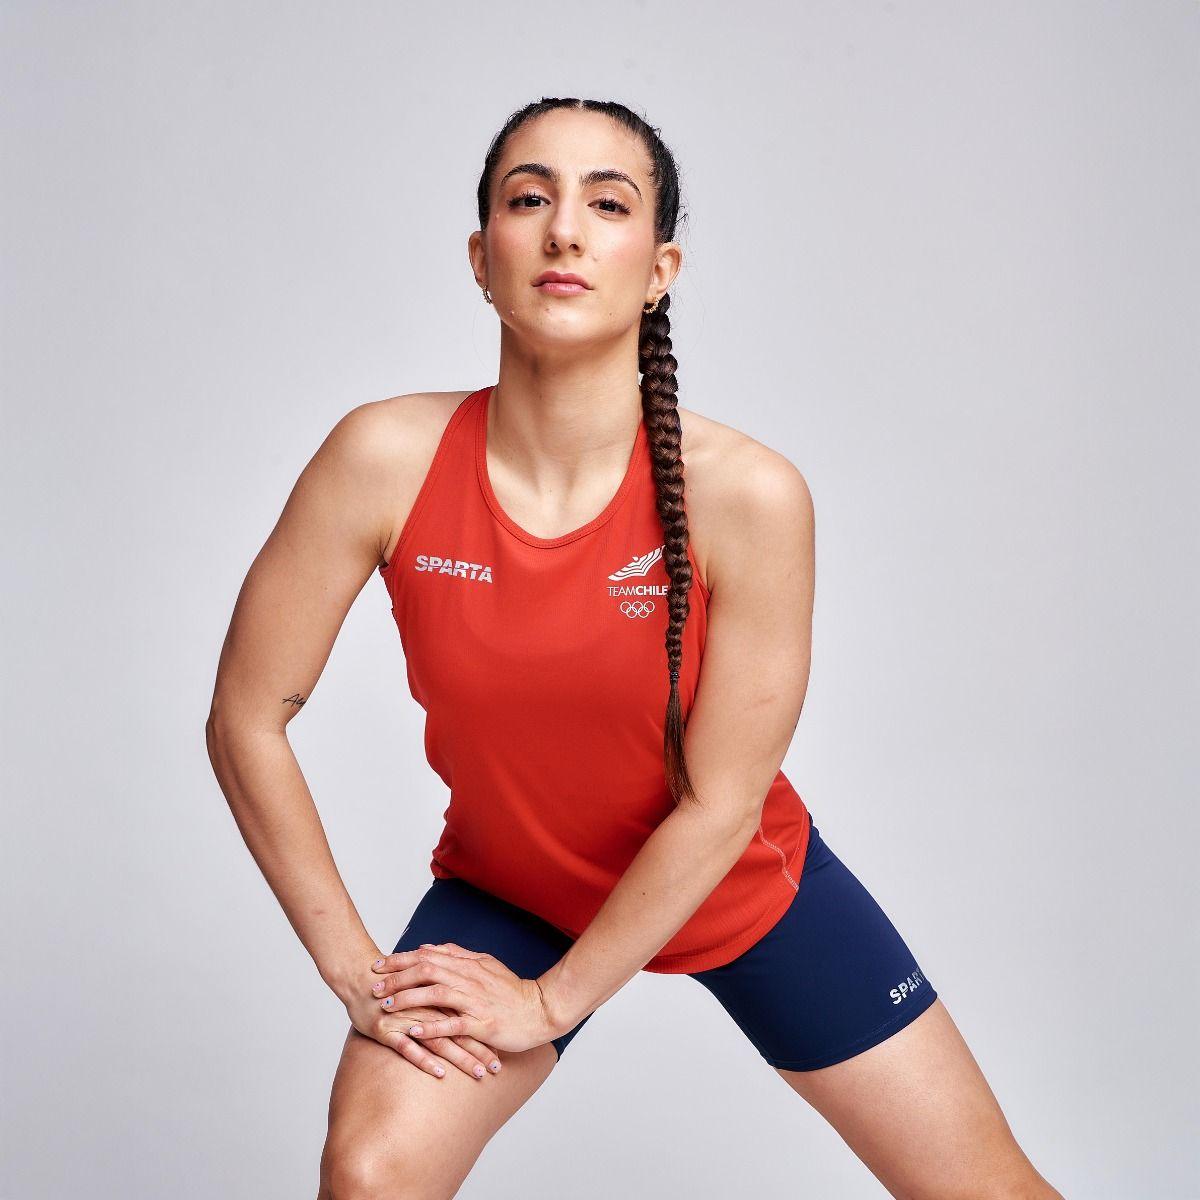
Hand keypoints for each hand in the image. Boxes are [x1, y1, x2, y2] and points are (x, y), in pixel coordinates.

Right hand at [340, 962, 503, 1081]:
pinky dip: (424, 1060)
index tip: (504, 1046)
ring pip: (440, 1041)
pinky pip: (408, 1048)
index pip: (468, 1015)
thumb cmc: (391, 981)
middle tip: (497, 1068)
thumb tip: (462, 997)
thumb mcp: (421, 981)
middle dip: (479, 1049)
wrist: (358, 975)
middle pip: (458, 1030)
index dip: (485, 1030)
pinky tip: (440, 1073)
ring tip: (479, 1073)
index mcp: (436, 994)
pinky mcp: (387, 1030)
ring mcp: (407, 1019)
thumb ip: (442, 987)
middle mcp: (426, 1007)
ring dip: (460, 1058)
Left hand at [371, 941, 558, 1053]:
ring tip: (386, 1006)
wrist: (540, 1010)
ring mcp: (475, 1001)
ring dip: (408, 999)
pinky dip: (432, 1026)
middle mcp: (469, 979)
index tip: (378, 965)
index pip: (427, 956)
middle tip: (373, 986)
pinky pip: (453, 1024)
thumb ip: (458, 955)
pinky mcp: (482, 1023)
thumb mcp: (485, 964)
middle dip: (397, 977)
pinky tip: (414, 1031)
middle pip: (426, 971)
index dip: (400, 960)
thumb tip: (429, 947)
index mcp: (468, 964)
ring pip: (435, 994)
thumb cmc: (512, 991)